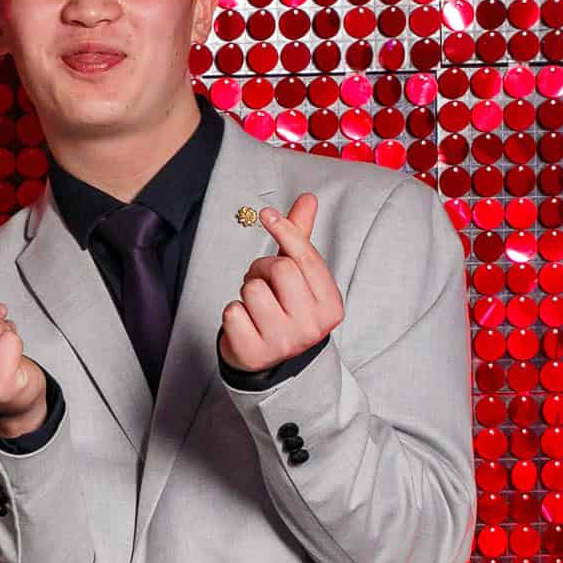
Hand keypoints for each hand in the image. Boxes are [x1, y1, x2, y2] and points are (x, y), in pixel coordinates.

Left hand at [218, 192, 344, 371]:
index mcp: (330, 306)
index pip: (305, 257)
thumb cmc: (286, 311)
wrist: (272, 363)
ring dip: (247, 290)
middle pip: (280, 268)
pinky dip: (233, 312)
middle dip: (263, 267)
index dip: (285, 230)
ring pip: (253, 289)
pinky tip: (245, 323)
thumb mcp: (300, 279)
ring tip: (255, 303)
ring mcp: (283, 343)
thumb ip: (300, 240)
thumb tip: (307, 199)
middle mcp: (312, 327)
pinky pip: (232, 311)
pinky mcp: (253, 352)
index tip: (267, 214)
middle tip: (262, 280)